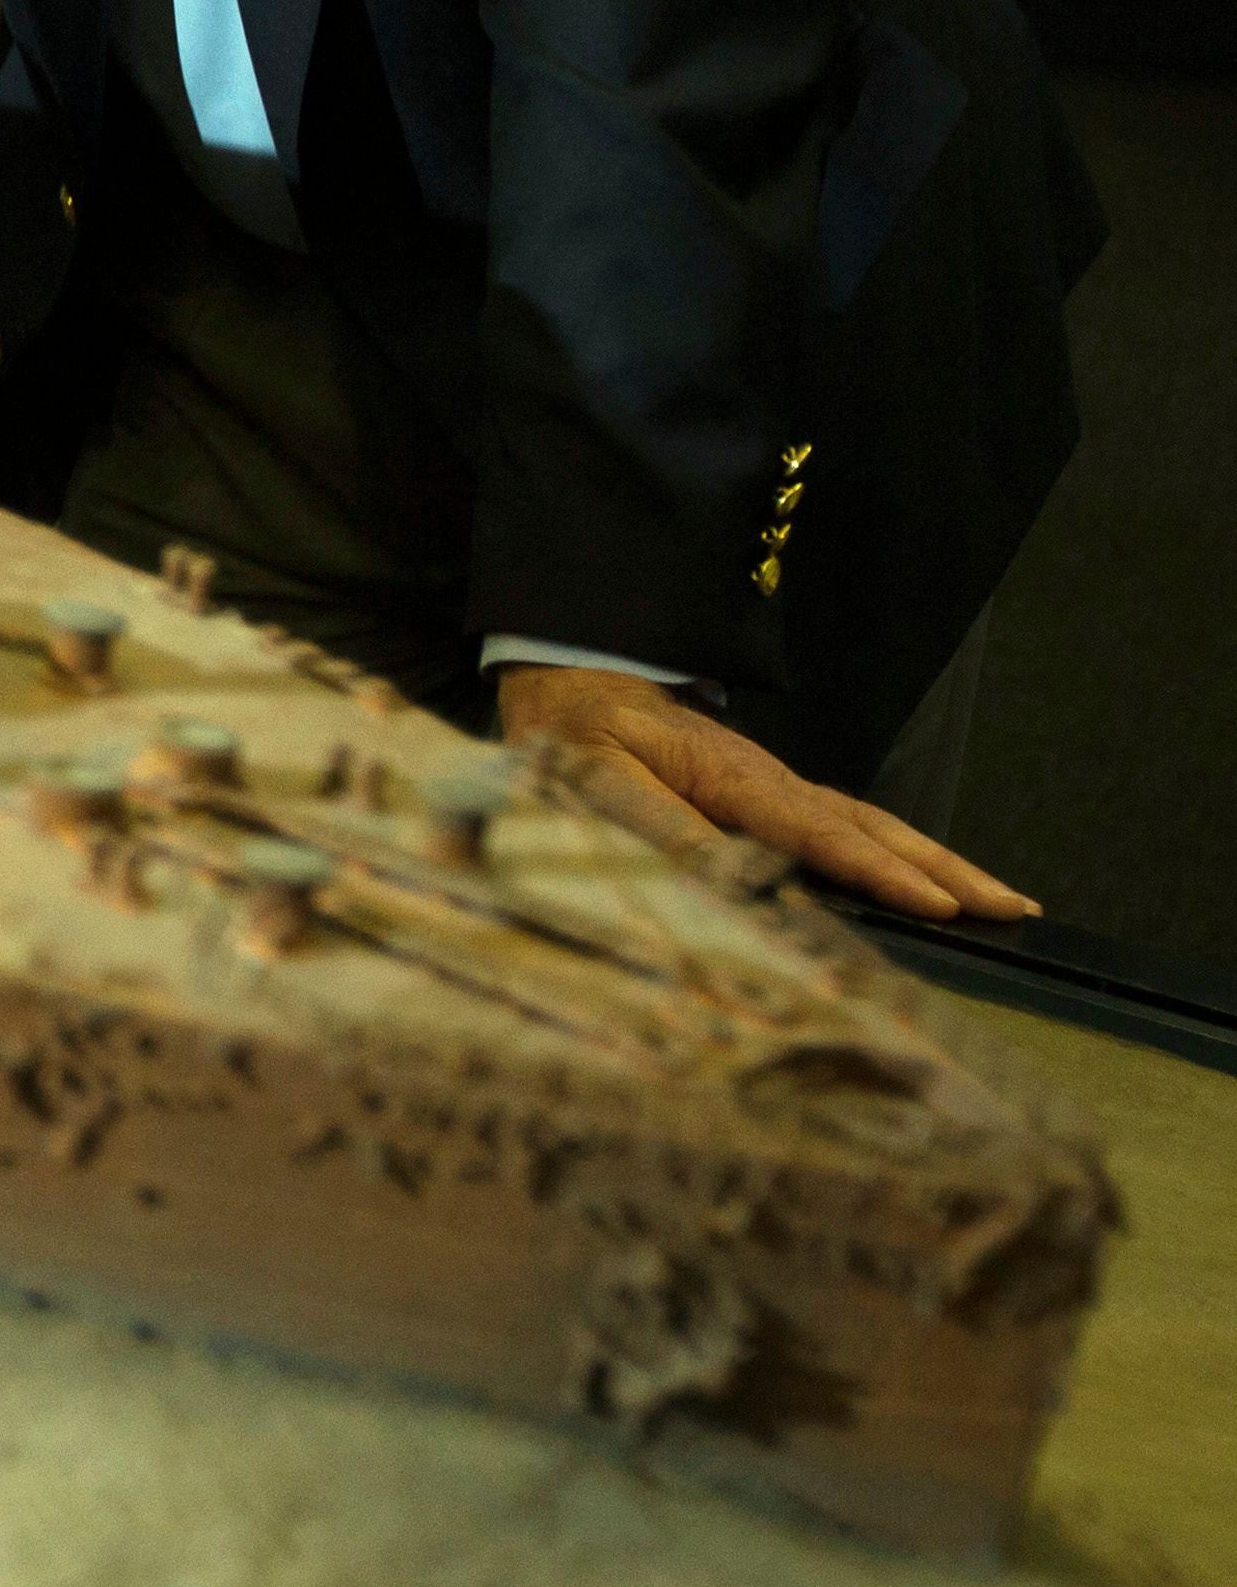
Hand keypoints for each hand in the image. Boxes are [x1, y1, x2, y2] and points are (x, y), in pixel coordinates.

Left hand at [493, 662, 1035, 920]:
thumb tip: (727, 875)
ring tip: (1002, 901)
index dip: (876, 870)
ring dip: (938, 862)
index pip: (816, 830)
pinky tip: (929, 882)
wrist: (572, 678)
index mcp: (728, 777)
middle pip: (870, 826)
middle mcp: (768, 780)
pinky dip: (898, 853)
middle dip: (943, 869)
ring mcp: (775, 787)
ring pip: (871, 824)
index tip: (935, 903)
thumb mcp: (595, 779)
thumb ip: (657, 825)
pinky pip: (847, 827)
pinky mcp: (770, 795)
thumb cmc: (575, 736)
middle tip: (1013, 908)